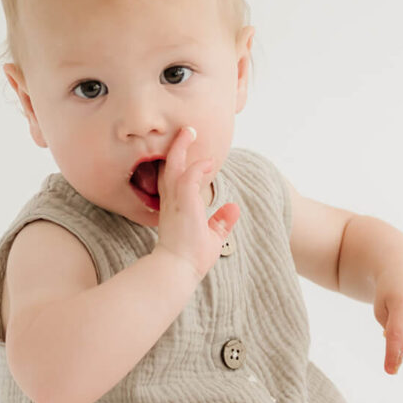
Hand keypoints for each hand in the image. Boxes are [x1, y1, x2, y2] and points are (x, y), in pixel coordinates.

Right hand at [152, 126, 239, 279]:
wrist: (177, 271)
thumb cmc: (190, 259)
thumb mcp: (212, 237)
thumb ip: (221, 221)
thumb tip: (234, 208)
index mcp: (174, 209)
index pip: (173, 181)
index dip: (179, 166)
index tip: (187, 153)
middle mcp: (170, 203)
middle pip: (169, 168)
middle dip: (176, 149)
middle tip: (185, 133)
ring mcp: (174, 203)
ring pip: (174, 167)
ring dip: (181, 148)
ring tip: (189, 131)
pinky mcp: (183, 205)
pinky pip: (189, 178)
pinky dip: (198, 168)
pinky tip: (208, 162)